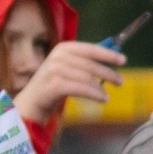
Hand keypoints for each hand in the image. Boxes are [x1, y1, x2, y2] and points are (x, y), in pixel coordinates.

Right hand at [10, 40, 125, 128]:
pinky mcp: (53, 85)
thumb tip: (112, 58)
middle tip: (120, 82)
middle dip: (108, 72)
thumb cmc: (53, 87)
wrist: (30, 104)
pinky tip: (103, 99)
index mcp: (63, 48)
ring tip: (107, 96)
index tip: (123, 60)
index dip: (108, 54)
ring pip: (86, 78)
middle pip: (90, 64)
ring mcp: (54, 70)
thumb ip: (86, 63)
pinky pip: (80, 88)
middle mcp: (58, 56)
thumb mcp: (69, 70)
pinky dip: (94, 94)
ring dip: (100, 87)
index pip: (90, 48)